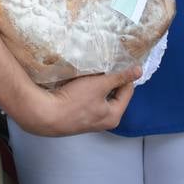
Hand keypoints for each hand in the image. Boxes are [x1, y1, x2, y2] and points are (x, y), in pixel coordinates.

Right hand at [22, 67, 139, 135]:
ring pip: (100, 96)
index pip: (128, 90)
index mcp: (114, 115)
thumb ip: (119, 77)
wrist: (44, 114)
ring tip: (93, 71)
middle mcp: (104, 121)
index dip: (125, 75)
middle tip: (105, 65)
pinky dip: (88, 90)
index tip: (119, 62)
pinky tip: (81, 82)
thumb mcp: (99, 85)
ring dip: (98, 84)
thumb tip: (138, 70)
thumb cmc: (74, 101)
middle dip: (110, 80)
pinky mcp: (77, 117)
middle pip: (114, 94)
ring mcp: (90, 120)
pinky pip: (89, 100)